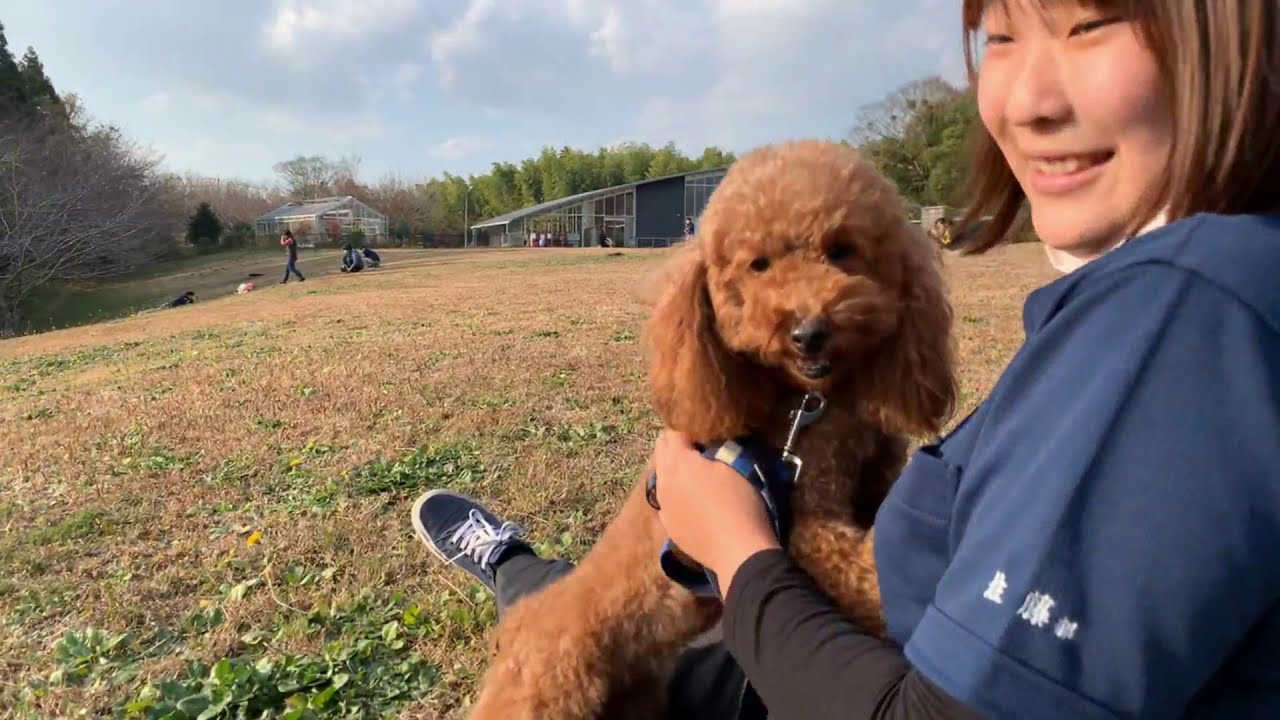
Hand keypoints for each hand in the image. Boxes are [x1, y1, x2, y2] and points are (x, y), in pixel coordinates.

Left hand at [652, 429, 780, 595]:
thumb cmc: (741, 503)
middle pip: (661, 454)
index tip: (702, 433)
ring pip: (661, 477)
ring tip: (691, 471)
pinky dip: (674, 493)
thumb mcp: (734, 466)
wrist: (738, 551)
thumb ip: (714, 450)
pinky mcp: (669, 526)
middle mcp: (664, 481)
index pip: (674, 434)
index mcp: (679, 462)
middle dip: (674, 446)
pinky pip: (666, 501)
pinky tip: (688, 498)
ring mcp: (664, 506)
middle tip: (695, 447)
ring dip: (672, 470)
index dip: (688, 431)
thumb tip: (706, 445)